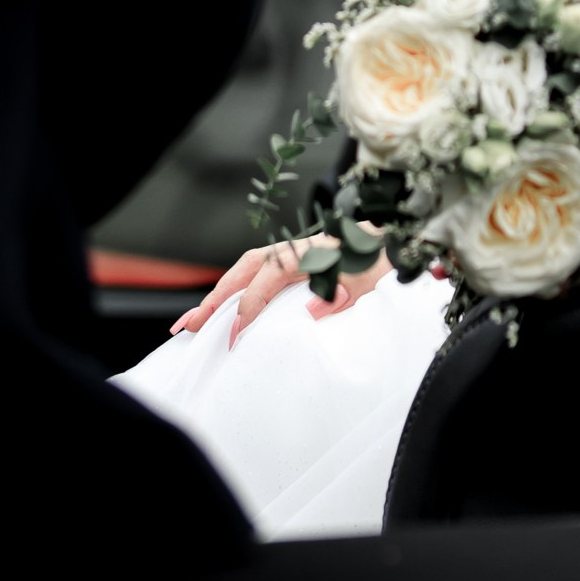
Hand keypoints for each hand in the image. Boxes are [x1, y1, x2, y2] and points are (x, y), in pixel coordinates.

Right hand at [170, 239, 394, 341]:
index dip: (249, 307)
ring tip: (190, 322)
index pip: (267, 279)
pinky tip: (218, 312)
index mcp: (310, 251)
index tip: (235, 334)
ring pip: (244, 272)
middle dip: (214, 299)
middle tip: (188, 326)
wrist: (392, 246)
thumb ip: (344, 292)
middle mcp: (293, 250)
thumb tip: (310, 310)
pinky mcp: (291, 264)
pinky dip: (233, 292)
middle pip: (244, 271)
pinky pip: (254, 276)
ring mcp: (289, 255)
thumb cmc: (380, 262)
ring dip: (217, 296)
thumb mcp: (370, 279)